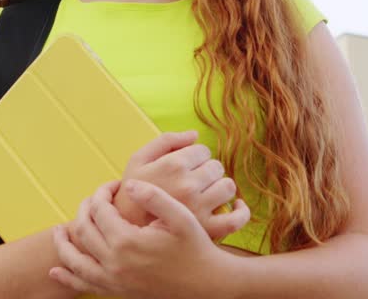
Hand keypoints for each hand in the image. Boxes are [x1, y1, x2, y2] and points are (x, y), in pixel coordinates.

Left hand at [52, 179, 235, 298]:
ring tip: (57, 232)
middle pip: (84, 230)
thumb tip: (128, 184)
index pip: (99, 210)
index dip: (102, 193)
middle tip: (95, 199)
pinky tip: (56, 271)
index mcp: (127, 241)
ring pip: (76, 261)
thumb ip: (153, 196)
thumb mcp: (180, 216)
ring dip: (63, 245)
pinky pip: (85, 284)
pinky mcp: (118, 292)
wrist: (207, 284)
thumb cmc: (195, 247)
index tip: (113, 184)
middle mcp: (115, 263)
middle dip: (84, 210)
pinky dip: (68, 277)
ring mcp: (114, 280)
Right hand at [115, 130, 249, 240]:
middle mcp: (188, 185)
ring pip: (228, 187)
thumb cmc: (133, 192)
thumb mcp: (138, 159)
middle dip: (207, 170)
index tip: (185, 167)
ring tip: (205, 193)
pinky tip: (236, 205)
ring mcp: (199, 208)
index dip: (195, 156)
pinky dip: (241, 211)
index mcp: (173, 165)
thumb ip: (166, 140)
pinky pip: (236, 218)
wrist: (126, 232)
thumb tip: (195, 135)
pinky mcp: (207, 230)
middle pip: (216, 166)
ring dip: (220, 187)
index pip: (203, 150)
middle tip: (192, 181)